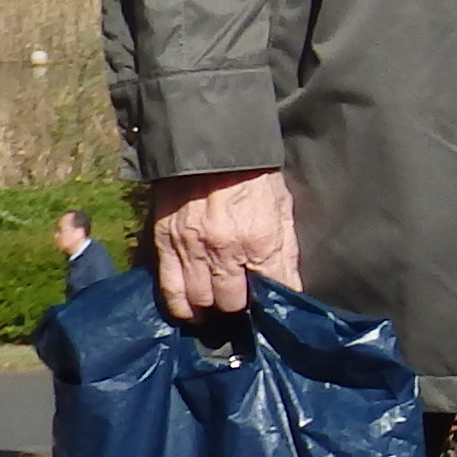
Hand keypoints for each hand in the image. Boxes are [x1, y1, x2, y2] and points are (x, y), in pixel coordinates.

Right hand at [144, 169, 299, 323]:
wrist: (209, 145)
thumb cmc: (253, 175)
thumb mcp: (282, 207)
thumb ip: (286, 251)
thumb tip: (291, 289)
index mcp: (260, 240)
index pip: (270, 291)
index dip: (271, 304)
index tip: (268, 308)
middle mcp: (224, 251)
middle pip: (231, 303)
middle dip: (239, 310)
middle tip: (241, 307)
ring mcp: (191, 249)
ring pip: (199, 301)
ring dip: (210, 311)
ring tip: (216, 311)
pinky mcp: (164, 245)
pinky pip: (169, 289)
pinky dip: (180, 306)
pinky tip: (190, 311)